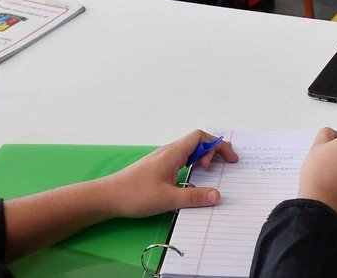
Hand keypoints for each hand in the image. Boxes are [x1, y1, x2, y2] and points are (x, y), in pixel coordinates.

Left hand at [102, 130, 238, 217]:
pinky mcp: (158, 168)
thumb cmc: (134, 194)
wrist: (107, 196)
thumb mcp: (167, 198)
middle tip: (226, 165)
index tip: (229, 160)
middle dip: (215, 150)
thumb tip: (218, 195)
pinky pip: (182, 159)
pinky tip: (194, 178)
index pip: (200, 137)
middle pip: (197, 141)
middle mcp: (168, 152)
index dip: (218, 145)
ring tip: (210, 171)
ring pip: (189, 150)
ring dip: (204, 157)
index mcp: (173, 153)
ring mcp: (162, 159)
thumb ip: (194, 197)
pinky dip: (193, 163)